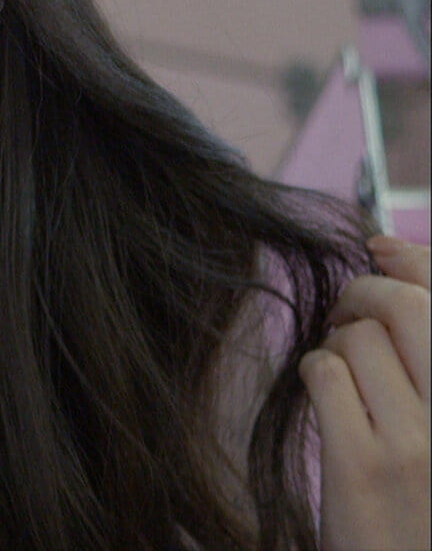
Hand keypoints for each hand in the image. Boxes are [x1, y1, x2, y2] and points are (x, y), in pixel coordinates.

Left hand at [303, 236, 429, 550]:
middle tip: (347, 313)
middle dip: (363, 293)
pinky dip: (317, 372)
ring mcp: (421, 444)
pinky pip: (325, 373)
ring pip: (359, 339)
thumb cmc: (428, 492)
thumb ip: (427, 344)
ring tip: (345, 375)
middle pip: (406, 307)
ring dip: (338, 345)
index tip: (380, 248)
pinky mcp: (365, 465)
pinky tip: (327, 398)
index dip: (414, 259)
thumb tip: (387, 246)